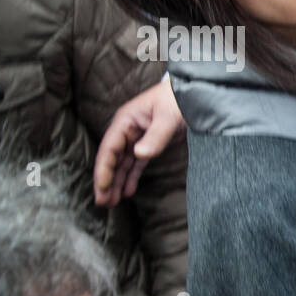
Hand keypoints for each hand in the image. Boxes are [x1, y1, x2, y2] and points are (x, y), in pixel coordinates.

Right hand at [94, 80, 185, 206]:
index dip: (104, 169)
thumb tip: (140, 154)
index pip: (110, 149)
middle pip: (112, 159)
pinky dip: (131, 177)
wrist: (194, 92)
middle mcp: (127, 130)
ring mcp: (137, 137)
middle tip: (102, 203)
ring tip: (111, 203)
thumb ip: (155, 136)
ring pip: (123, 163)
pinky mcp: (149, 143)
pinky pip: (136, 163)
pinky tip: (127, 191)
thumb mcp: (168, 117)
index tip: (101, 188)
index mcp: (125, 121)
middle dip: (106, 181)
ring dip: (117, 182)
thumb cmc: (178, 100)